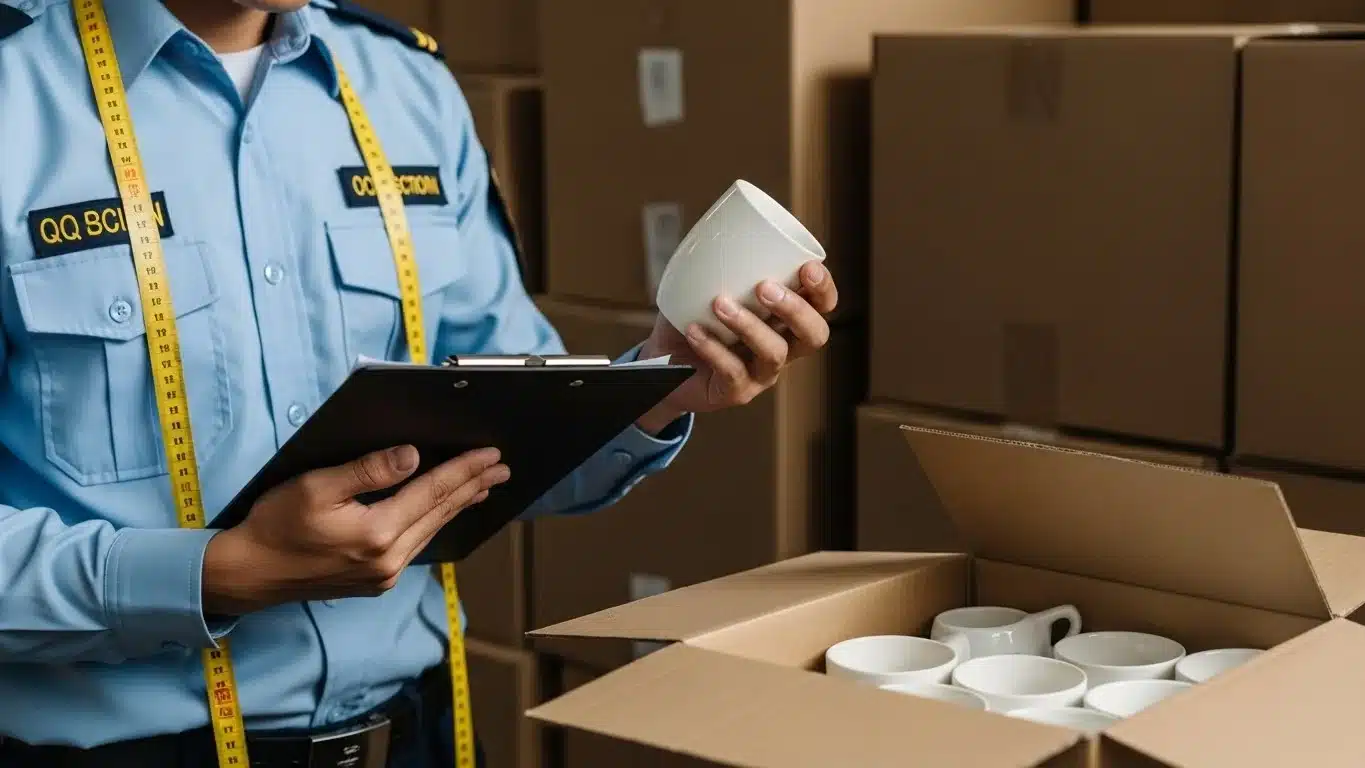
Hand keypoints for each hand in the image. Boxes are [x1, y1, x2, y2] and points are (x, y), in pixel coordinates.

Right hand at [203, 445, 509, 614]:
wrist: (248, 574)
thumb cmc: (275, 526)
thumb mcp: (317, 487)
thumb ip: (368, 470)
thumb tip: (412, 456)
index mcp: (377, 534)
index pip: (432, 493)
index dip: (464, 471)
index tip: (491, 455)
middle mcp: (388, 560)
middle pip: (440, 513)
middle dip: (473, 487)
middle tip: (501, 468)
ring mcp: (383, 576)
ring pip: (431, 531)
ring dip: (458, 505)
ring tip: (483, 487)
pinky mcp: (374, 582)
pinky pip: (416, 545)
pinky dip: (434, 523)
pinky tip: (443, 513)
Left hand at [635, 260, 837, 433]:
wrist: (663, 361)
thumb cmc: (692, 318)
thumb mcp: (707, 286)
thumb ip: (719, 262)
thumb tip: (716, 226)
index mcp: (785, 319)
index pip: (822, 306)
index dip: (823, 289)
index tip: (807, 267)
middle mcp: (783, 347)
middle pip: (814, 335)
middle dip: (795, 309)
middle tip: (765, 288)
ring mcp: (761, 373)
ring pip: (774, 353)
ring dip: (749, 325)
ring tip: (719, 303)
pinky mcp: (736, 392)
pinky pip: (733, 371)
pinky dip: (714, 348)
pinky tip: (695, 330)